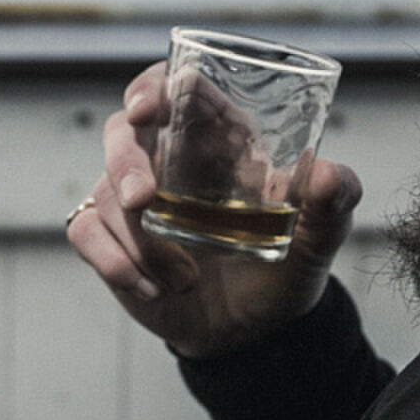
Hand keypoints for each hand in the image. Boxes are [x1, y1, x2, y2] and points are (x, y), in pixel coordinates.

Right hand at [66, 61, 361, 360]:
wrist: (252, 332)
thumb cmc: (285, 269)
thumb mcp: (320, 238)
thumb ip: (334, 202)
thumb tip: (328, 175)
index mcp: (217, 139)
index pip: (174, 89)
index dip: (153, 88)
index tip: (146, 108)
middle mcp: (168, 159)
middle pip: (122, 131)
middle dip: (125, 161)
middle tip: (144, 200)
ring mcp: (133, 198)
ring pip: (106, 190)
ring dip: (141, 240)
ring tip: (185, 278)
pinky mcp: (110, 236)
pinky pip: (85, 231)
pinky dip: (115, 261)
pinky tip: (152, 288)